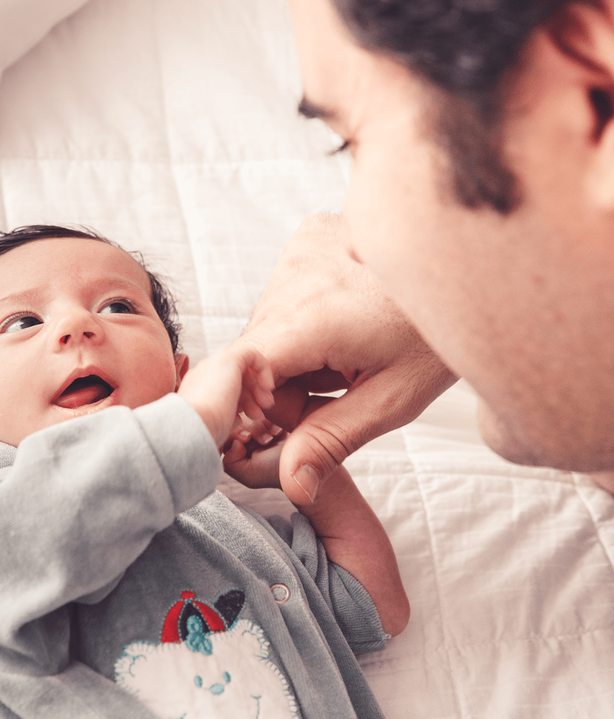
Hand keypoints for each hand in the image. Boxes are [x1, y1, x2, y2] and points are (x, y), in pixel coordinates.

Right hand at [178, 346, 274, 450]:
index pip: (224, 388)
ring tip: (266, 407)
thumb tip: (238, 421)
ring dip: (258, 387)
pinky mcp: (228, 358)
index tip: (251, 418)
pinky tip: (268, 388)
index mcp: (197, 388)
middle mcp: (204, 373)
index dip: (242, 402)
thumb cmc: (204, 433)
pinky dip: (264, 369)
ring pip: (244, 368)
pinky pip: (252, 354)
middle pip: (235, 378)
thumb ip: (227, 418)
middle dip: (252, 396)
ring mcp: (214, 363)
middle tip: (261, 414)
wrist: (193, 425)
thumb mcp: (216, 426)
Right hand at [238, 214, 455, 506]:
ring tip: (350, 351)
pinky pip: (283, 293)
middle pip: (253, 352)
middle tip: (341, 389)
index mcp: (315, 314)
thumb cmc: (440, 337)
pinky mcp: (309, 234)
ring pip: (266, 326)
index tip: (285, 426)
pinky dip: (304, 318)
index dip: (252, 407)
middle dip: (283, 386)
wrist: (479, 267)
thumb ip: (331, 440)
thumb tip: (289, 485)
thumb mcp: (392, 400)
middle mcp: (298, 270)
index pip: (239, 369)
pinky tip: (347, 320)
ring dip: (294, 353)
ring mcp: (302, 247)